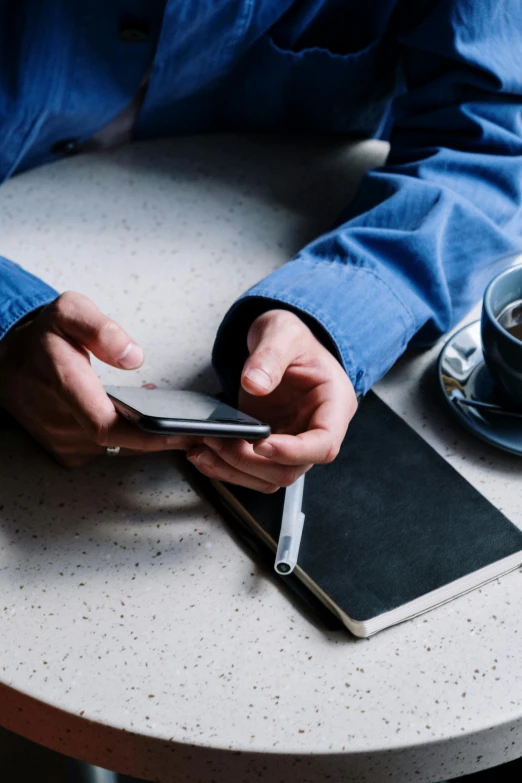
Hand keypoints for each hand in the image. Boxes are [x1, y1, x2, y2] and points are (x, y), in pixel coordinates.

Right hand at [0, 292, 195, 466]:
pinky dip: (128, 438)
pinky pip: (107, 451)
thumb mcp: (70, 312)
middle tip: (190, 421)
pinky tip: (138, 418)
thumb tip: (133, 356)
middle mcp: (60, 420)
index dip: (148, 435)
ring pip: (117, 448)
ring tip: (167, 414)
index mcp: (64, 383)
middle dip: (159, 434)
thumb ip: (101, 330)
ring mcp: (62, 440)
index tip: (181, 432)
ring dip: (145, 435)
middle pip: (121, 442)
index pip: (107, 426)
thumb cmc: (42, 337)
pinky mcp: (65, 450)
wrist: (6, 361)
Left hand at [187, 310, 356, 491]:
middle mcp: (316, 431)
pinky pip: (253, 469)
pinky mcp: (270, 446)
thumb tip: (255, 383)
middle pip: (291, 469)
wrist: (280, 342)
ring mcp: (293, 442)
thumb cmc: (293, 338)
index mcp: (334, 405)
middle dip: (250, 462)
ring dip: (235, 471)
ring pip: (269, 477)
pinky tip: (204, 453)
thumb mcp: (283, 334)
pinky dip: (228, 467)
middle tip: (217, 442)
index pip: (323, 444)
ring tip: (202, 451)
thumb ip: (270, 357)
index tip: (261, 444)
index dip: (293, 452)